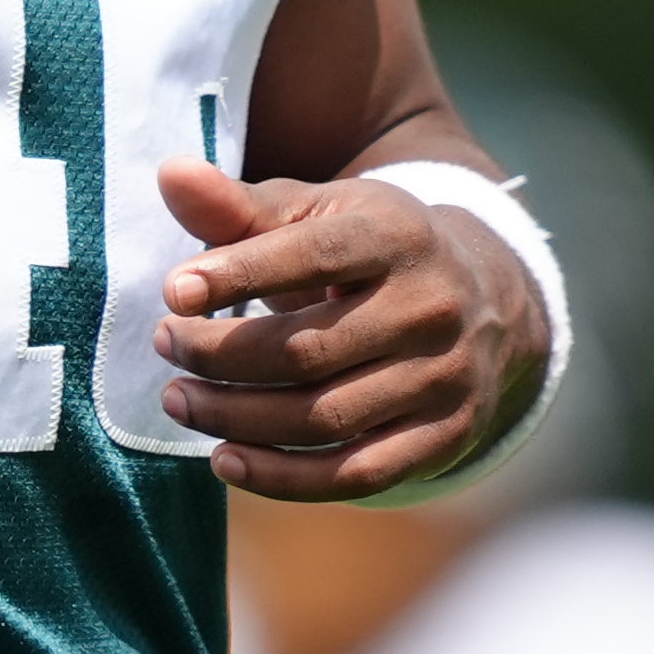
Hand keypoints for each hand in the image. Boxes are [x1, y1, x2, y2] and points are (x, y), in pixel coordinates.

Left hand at [147, 161, 544, 499]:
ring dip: (235, 418)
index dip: (239, 274)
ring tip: (180, 399)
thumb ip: (240, 205)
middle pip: (306, 352)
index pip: (315, 255)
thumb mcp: (319, 212)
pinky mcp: (444, 437)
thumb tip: (169, 174)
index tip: (172, 291)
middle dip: (219, 355)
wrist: (488, 301)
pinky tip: (227, 460)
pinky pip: (355, 475)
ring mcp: (443, 379)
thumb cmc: (369, 251)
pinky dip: (283, 478)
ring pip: (322, 419)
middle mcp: (432, 308)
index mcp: (398, 236)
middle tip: (165, 344)